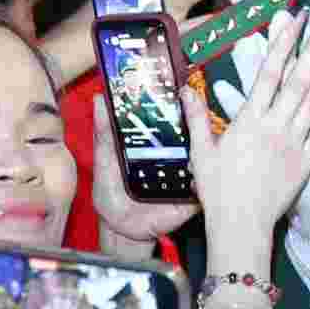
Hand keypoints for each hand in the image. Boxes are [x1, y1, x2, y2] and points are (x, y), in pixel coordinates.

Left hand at [89, 94, 197, 251]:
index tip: (176, 76)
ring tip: (203, 123)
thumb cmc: (111, 196)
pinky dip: (209, 172)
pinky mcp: (194, 193)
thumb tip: (100, 98)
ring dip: (206, 138)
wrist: (123, 231)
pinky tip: (205, 162)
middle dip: (196, 113)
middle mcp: (174, 154)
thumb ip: (104, 133)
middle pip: (192, 129)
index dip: (175, 97)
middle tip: (193, 96)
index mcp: (155, 143)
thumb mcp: (104, 161)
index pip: (169, 116)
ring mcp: (187, 172)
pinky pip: (207, 180)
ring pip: (205, 151)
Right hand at [188, 8, 309, 235]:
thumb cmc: (217, 190)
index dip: (282, 43)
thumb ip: (197, 117)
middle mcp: (275, 125)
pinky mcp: (307, 160)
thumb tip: (185, 88)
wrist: (241, 224)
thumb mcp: (201, 151)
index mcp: (249, 120)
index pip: (268, 73)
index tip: (292, 20)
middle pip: (297, 80)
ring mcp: (294, 142)